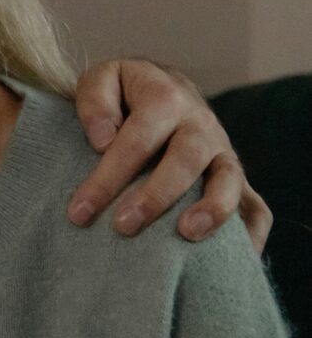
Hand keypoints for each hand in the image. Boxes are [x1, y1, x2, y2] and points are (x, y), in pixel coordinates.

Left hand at [68, 61, 271, 250]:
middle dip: (154, 196)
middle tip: (122, 226)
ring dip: (213, 209)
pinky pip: (256, 207)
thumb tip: (103, 140)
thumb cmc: (125, 93)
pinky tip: (235, 258)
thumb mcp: (103, 78)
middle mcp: (201, 123)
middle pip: (185, 159)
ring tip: (187, 234)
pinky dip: (250, 233)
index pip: (137, 139)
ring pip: (229, 179)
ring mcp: (223, 151)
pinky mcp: (237, 177)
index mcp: (166, 96)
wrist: (165, 87)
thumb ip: (95, 100)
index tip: (80, 211)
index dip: (107, 177)